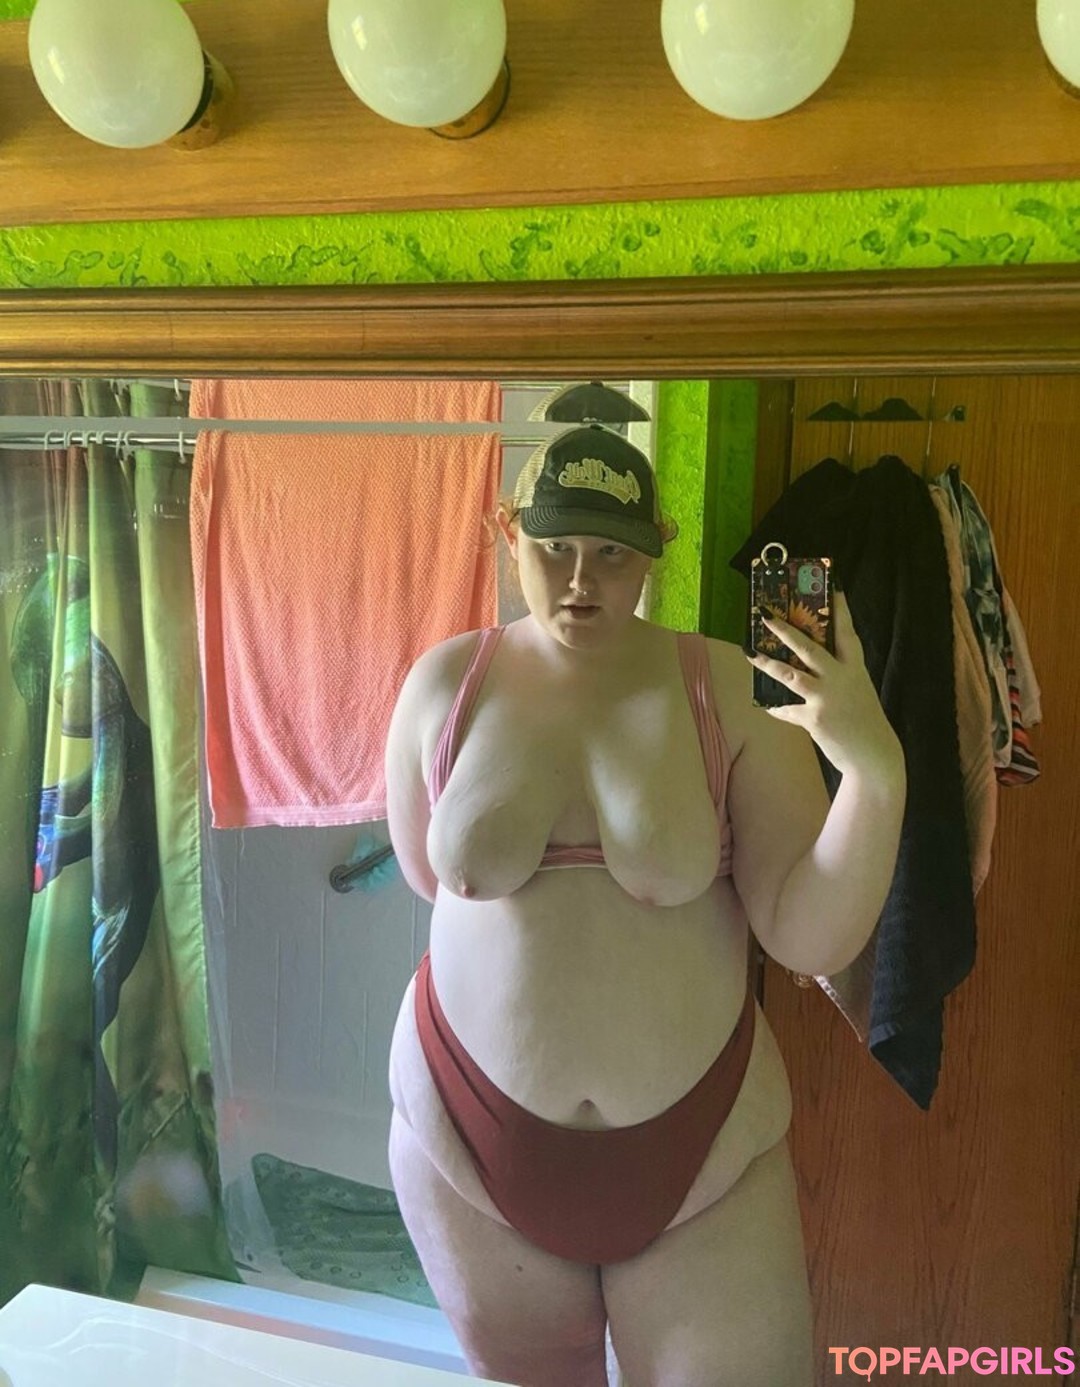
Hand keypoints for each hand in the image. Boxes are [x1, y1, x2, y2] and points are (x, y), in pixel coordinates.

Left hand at [747, 591, 903, 780]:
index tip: (833, 588)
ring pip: (789, 675)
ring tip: (749, 653)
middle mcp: (840, 679)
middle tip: (766, 616)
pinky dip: (775, 708)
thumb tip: (809, 664)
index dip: (840, 610)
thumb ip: (838, 674)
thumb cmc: (864, 720)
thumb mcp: (858, 690)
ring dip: (766, 663)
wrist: (874, 756)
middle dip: (785, 630)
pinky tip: (766, 705)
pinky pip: (786, 710)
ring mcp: (825, 698)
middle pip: (808, 648)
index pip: (846, 633)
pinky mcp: (813, 719)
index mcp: (855, 669)